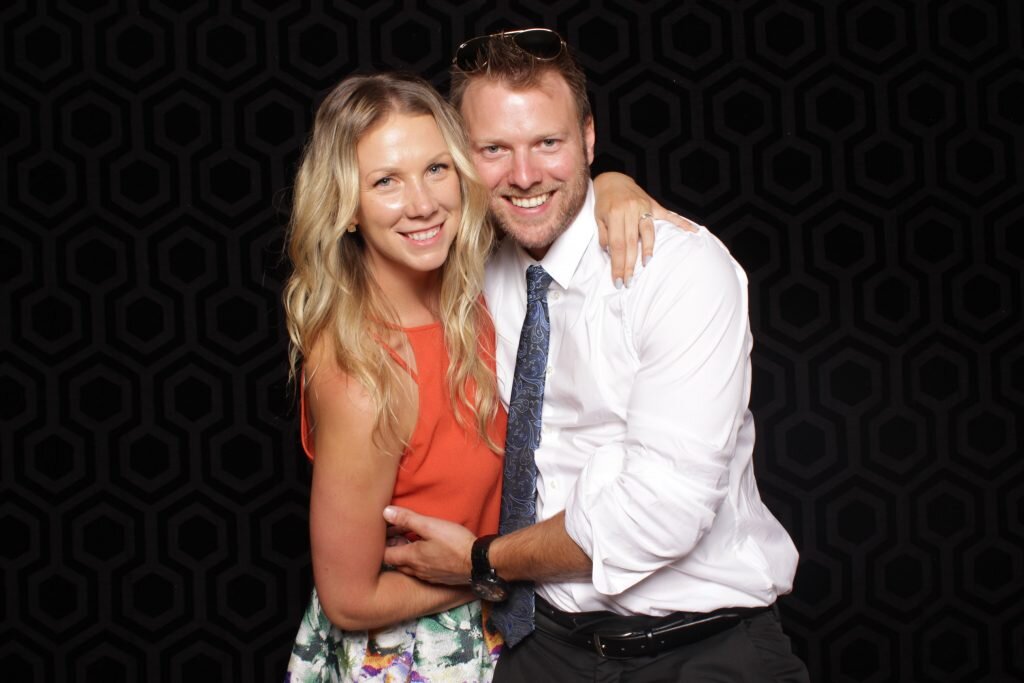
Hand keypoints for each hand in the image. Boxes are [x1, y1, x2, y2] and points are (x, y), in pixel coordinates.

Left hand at [381, 506, 474, 584]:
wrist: (479, 563)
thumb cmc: (455, 543)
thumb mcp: (430, 526)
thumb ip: (408, 519)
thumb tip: (385, 512)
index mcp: (411, 557)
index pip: (386, 555)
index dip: (383, 544)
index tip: (387, 532)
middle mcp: (416, 570)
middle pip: (396, 563)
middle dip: (394, 549)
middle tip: (399, 535)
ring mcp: (428, 576)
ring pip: (409, 569)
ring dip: (407, 557)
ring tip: (413, 543)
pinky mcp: (440, 579)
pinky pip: (422, 572)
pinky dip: (419, 563)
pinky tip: (429, 554)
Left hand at [593, 172, 697, 286]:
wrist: (613, 180)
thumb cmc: (604, 201)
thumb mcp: (598, 218)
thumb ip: (604, 235)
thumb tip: (609, 254)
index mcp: (614, 214)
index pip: (616, 245)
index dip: (617, 264)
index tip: (618, 280)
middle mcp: (630, 210)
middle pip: (631, 243)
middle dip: (630, 265)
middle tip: (629, 281)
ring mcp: (643, 207)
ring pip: (648, 233)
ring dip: (648, 250)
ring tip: (647, 264)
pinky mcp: (653, 205)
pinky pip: (669, 215)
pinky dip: (682, 223)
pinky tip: (693, 231)